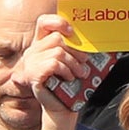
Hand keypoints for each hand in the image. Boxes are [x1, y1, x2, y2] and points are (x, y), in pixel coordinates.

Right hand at [11, 14, 87, 129]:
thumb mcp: (75, 61)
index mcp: (42, 44)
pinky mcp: (33, 75)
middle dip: (76, 51)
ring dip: (73, 64)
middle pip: (57, 38)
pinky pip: (53, 63)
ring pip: (58, 51)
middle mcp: (33, 51)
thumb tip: (97, 34)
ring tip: (79, 73)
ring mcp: (30, 63)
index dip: (58, 22)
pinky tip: (68, 78)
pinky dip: (65, 70)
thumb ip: (77, 47)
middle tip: (84, 63)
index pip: (44, 22)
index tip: (72, 31)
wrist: (64, 107)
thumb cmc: (71, 83)